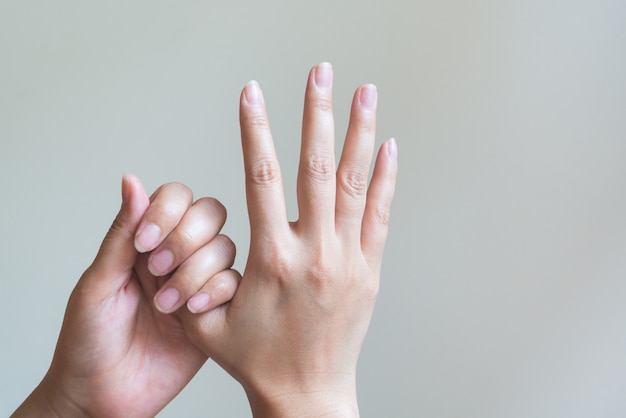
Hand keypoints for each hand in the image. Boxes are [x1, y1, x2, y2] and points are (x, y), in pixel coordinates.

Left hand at [13, 175, 238, 417]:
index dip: (168, 211)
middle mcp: (177, 255)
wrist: (101, 397)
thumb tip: (132, 181)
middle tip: (158, 270)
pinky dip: (218, 292)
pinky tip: (193, 313)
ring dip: (198, 271)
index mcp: (146, 241)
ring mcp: (199, 282)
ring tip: (167, 306)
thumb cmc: (88, 340)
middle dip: (188, 238)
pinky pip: (236, 285)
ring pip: (226, 248)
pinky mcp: (216, 312)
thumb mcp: (98, 283)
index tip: (144, 243)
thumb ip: (122, 234)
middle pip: (210, 214)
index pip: (176, 198)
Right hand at [181, 63, 397, 416]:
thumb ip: (196, 277)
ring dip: (360, 134)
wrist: (306, 395)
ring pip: (355, 185)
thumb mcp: (209, 321)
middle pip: (315, 169)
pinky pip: (380, 216)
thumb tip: (185, 244)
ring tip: (365, 93)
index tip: (251, 94)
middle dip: (316, 113)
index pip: (260, 179)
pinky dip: (386, 179)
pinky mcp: (369, 270)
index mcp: (271, 260)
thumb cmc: (256, 360)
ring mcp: (347, 260)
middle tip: (320, 73)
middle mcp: (314, 253)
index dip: (254, 131)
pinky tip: (389, 148)